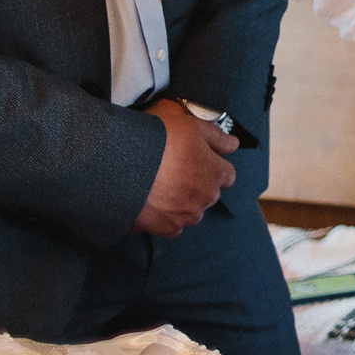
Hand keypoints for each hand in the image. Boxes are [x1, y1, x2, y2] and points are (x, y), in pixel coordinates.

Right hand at [133, 99, 237, 237]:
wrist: (120, 165)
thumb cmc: (158, 141)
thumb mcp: (191, 126)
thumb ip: (217, 137)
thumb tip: (233, 144)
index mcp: (216, 173)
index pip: (226, 175)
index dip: (211, 167)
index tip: (197, 162)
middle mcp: (206, 197)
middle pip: (207, 193)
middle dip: (196, 185)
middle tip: (172, 171)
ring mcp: (186, 215)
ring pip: (190, 210)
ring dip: (181, 202)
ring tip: (158, 186)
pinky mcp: (166, 228)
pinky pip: (172, 226)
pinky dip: (164, 218)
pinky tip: (151, 202)